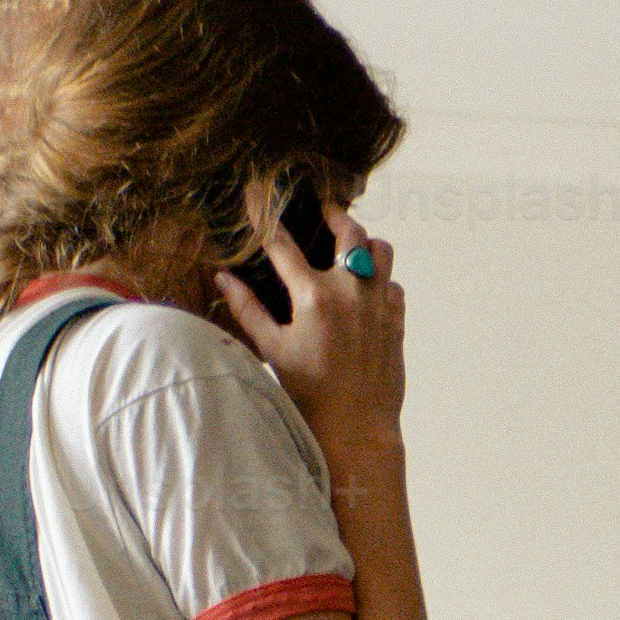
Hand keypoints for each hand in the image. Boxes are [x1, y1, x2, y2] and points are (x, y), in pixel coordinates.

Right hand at [216, 179, 405, 446]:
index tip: (257, 193)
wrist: (358, 426)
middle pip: (349, 230)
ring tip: (349, 246)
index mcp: (313, 296)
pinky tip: (363, 290)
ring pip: (382, 250)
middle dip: (334, 213)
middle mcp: (351, 292)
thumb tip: (223, 277)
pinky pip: (393, 284)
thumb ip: (247, 308)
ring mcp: (379, 304)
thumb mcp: (271, 348)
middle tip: (323, 210)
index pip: (283, 241)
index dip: (266, 213)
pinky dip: (379, 280)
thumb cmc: (310, 392)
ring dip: (365, 242)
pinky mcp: (397, 319)